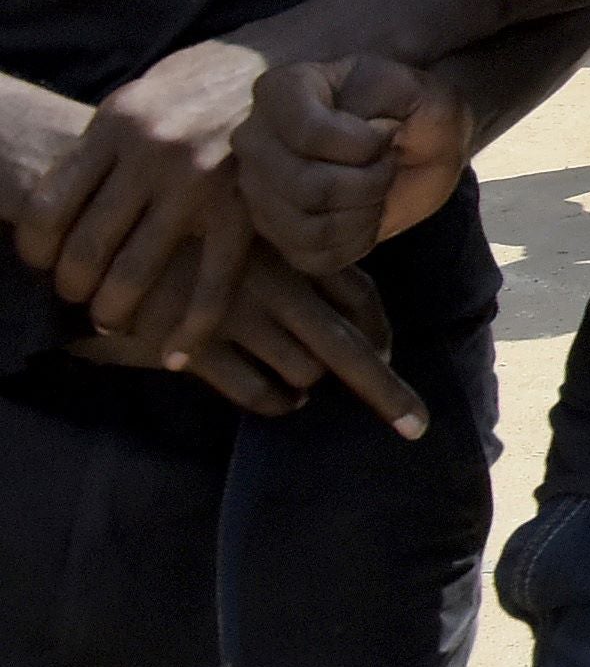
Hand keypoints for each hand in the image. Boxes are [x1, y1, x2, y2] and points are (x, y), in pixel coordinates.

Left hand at [14, 38, 271, 362]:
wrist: (297, 60)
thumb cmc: (212, 79)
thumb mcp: (148, 90)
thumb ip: (110, 140)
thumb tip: (66, 193)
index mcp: (119, 121)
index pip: (46, 206)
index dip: (34, 248)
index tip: (42, 260)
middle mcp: (155, 152)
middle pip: (85, 246)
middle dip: (72, 286)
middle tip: (76, 295)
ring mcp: (202, 184)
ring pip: (134, 272)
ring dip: (113, 310)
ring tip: (111, 319)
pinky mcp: (247, 209)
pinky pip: (212, 285)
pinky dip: (190, 330)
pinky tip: (174, 354)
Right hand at [62, 241, 423, 432]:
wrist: (97, 248)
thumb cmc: (181, 246)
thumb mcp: (242, 240)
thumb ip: (292, 270)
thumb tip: (350, 320)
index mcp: (289, 249)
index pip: (360, 295)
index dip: (381, 332)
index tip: (391, 356)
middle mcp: (272, 282)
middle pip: (347, 346)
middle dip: (386, 390)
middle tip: (415, 425)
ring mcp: (236, 314)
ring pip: (304, 372)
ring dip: (309, 387)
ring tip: (302, 388)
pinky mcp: (197, 345)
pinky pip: (256, 392)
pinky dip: (275, 402)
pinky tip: (277, 401)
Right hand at [243, 55, 473, 278]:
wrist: (420, 148)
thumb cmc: (414, 111)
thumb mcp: (417, 88)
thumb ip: (391, 97)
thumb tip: (364, 131)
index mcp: (280, 90)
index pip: (308, 133)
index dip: (364, 145)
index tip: (389, 132)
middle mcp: (254, 140)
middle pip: (305, 187)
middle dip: (369, 183)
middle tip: (388, 165)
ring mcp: (258, 190)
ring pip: (306, 227)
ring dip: (364, 214)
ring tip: (379, 190)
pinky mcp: (276, 233)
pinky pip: (312, 256)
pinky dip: (355, 241)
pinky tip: (368, 216)